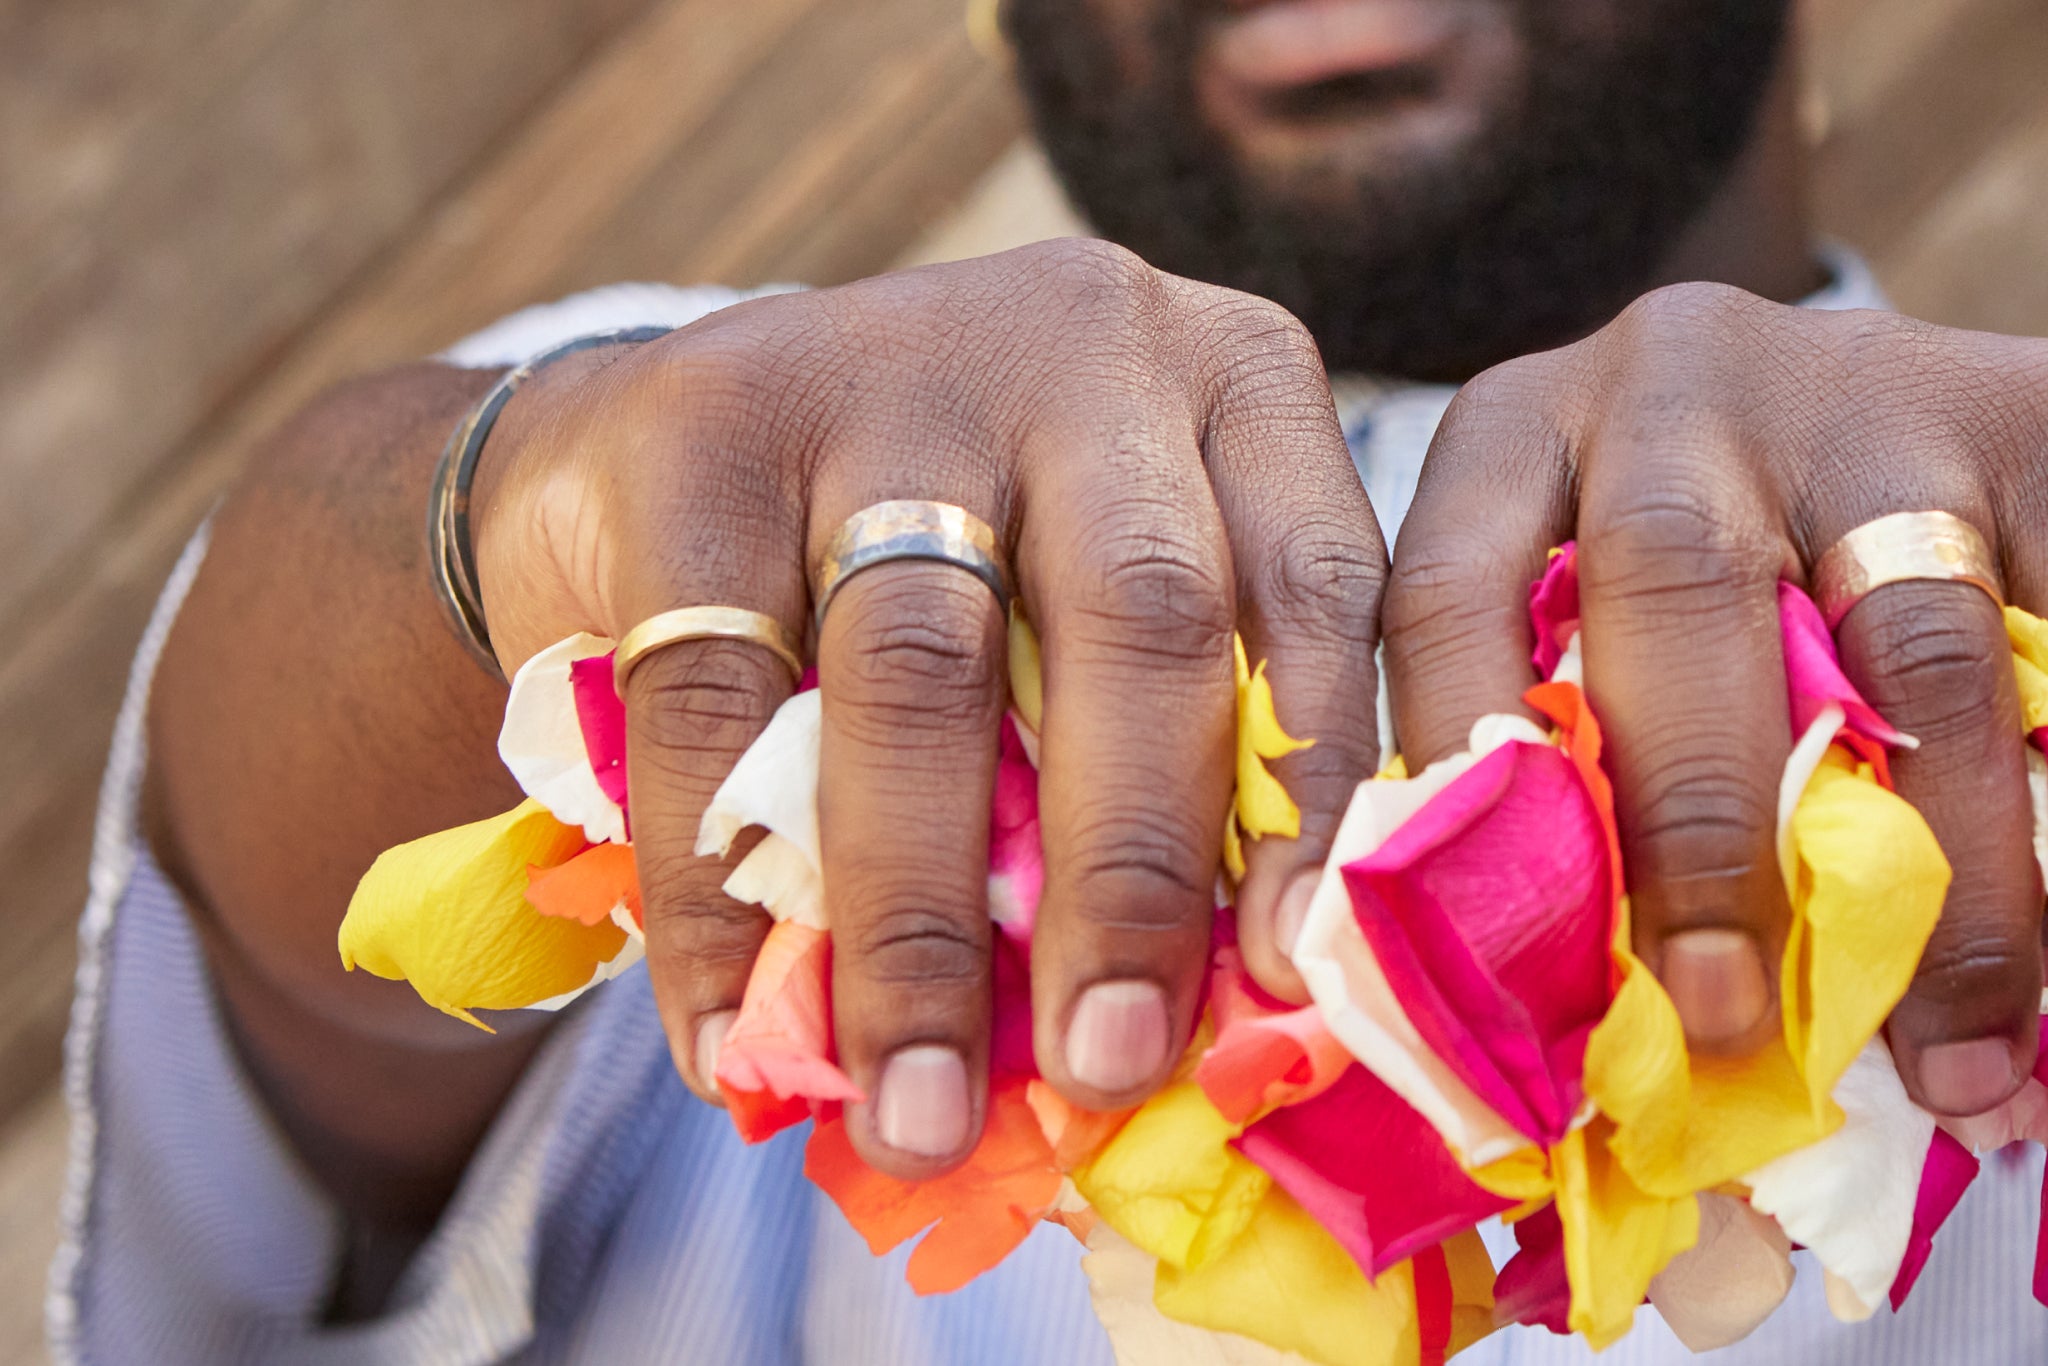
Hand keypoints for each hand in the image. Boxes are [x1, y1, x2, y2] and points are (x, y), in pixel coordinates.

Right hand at [468, 240, 1385, 1176]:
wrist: (664, 441)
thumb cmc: (934, 566)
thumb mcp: (1083, 606)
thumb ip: (1156, 749)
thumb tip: (1194, 1026)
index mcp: (1226, 379)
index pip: (1316, 592)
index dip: (1315, 792)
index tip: (1290, 978)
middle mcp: (1081, 340)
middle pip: (1142, 618)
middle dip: (1128, 872)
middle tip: (1107, 1069)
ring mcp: (886, 362)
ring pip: (928, 666)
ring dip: (920, 918)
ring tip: (919, 1107)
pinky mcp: (704, 423)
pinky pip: (721, 693)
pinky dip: (721, 887)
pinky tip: (726, 1029)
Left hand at [1380, 281, 2047, 1115]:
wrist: (1901, 417)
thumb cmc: (1699, 563)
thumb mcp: (1590, 609)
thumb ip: (1553, 737)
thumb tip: (1534, 989)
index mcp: (1517, 435)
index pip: (1440, 592)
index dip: (1451, 765)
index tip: (1471, 942)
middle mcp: (1667, 385)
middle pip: (1666, 585)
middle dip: (1694, 826)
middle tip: (1721, 1014)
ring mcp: (1852, 398)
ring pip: (1898, 643)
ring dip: (1931, 869)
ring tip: (1944, 1056)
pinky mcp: (2015, 432)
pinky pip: (2026, 649)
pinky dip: (2028, 816)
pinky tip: (2021, 968)